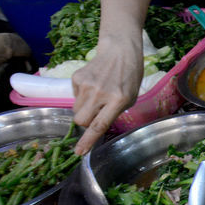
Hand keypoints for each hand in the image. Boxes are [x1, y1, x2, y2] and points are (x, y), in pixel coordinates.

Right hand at [70, 33, 143, 153]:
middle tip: (96, 114)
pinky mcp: (76, 77)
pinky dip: (82, 95)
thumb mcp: (130, 98)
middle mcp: (100, 93)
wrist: (119, 51)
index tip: (79, 152)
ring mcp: (86, 85)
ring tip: (98, 96)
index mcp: (118, 100)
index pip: (99, 125)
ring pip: (76, 110)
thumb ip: (114, 113)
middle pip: (81, 121)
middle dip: (86, 123)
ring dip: (85, 108)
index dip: (88, 141)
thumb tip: (95, 128)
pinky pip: (74, 96)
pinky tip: (94, 85)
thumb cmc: (129, 78)